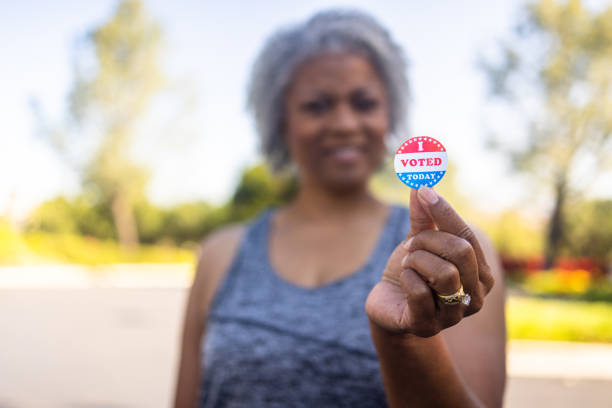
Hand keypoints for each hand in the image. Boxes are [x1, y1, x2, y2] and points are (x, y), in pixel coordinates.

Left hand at [365, 186, 494, 336]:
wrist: (387, 305)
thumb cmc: (411, 272)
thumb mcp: (418, 242)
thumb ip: (423, 217)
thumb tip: (421, 184)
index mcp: (480, 273)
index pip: (468, 236)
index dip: (444, 211)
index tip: (423, 191)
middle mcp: (475, 296)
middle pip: (460, 252)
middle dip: (428, 241)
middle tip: (411, 245)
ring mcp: (453, 315)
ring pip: (444, 274)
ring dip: (417, 261)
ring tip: (408, 264)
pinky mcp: (427, 326)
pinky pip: (420, 293)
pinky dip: (407, 279)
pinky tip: (403, 281)